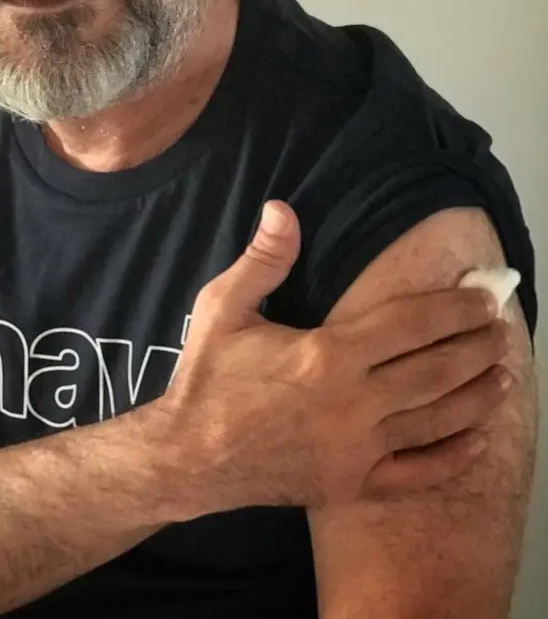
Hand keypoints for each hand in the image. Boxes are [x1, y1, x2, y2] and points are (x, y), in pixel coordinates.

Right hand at [158, 201, 511, 516]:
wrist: (188, 458)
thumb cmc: (207, 378)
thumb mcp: (223, 308)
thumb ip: (263, 260)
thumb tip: (282, 209)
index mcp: (327, 355)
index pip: (410, 325)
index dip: (454, 308)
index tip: (485, 297)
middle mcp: (353, 403)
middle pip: (435, 371)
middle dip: (477, 347)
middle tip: (505, 330)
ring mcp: (357, 449)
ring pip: (435, 420)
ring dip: (477, 397)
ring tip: (505, 376)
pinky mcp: (352, 484)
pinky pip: (416, 473)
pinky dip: (451, 457)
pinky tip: (476, 440)